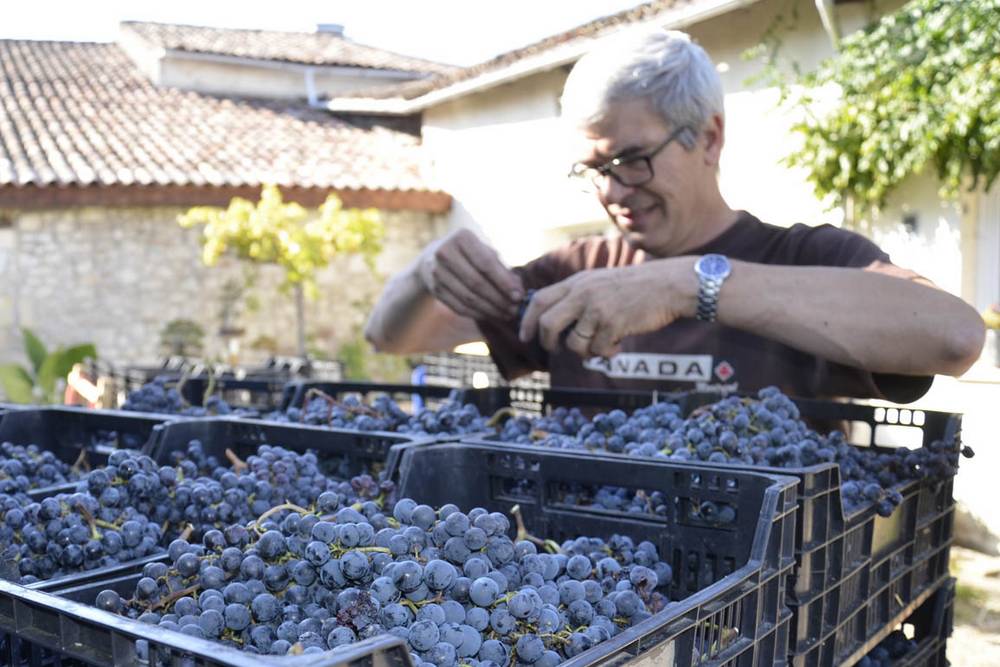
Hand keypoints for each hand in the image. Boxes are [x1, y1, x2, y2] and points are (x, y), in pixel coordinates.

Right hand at [418, 229, 524, 319]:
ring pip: (468, 298)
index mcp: (462, 238)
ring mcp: (437, 272)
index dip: (503, 282)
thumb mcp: (485, 251)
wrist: (433, 256)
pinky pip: (459, 306)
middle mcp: (445, 252)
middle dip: (498, 299)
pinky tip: (491, 316)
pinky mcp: (435, 289)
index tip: (518, 296)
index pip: (486, 263)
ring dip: (490, 310)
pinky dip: (477, 314)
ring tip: (506, 315)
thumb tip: (518, 291)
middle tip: (514, 309)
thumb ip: (502, 268)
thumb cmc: (470, 253)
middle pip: (476, 283)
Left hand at [518, 258, 698, 356]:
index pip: (539, 300)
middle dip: (548, 343)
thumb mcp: (600, 282)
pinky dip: (606, 353)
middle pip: (548, 324)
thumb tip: (555, 326)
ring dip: (586, 351)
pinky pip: (598, 350)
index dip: (527, 321)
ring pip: (574, 343)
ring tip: (603, 344)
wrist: (670, 285)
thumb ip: (578, 297)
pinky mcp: (613, 323)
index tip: (525, 336)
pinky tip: (618, 345)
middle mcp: (583, 293)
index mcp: (577, 282)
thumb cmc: (637, 287)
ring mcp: (597, 308)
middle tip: (557, 349)